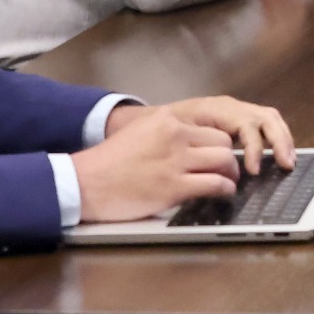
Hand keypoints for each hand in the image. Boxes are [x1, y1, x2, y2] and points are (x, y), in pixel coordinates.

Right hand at [70, 108, 240, 221]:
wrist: (83, 183)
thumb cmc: (107, 163)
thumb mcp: (139, 134)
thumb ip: (165, 135)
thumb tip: (190, 145)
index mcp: (166, 120)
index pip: (209, 128)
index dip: (217, 144)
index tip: (218, 154)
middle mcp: (174, 135)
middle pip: (222, 142)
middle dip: (228, 158)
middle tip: (227, 170)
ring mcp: (175, 161)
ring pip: (224, 161)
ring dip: (230, 174)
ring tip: (227, 182)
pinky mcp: (174, 186)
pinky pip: (215, 184)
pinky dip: (225, 190)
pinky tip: (223, 193)